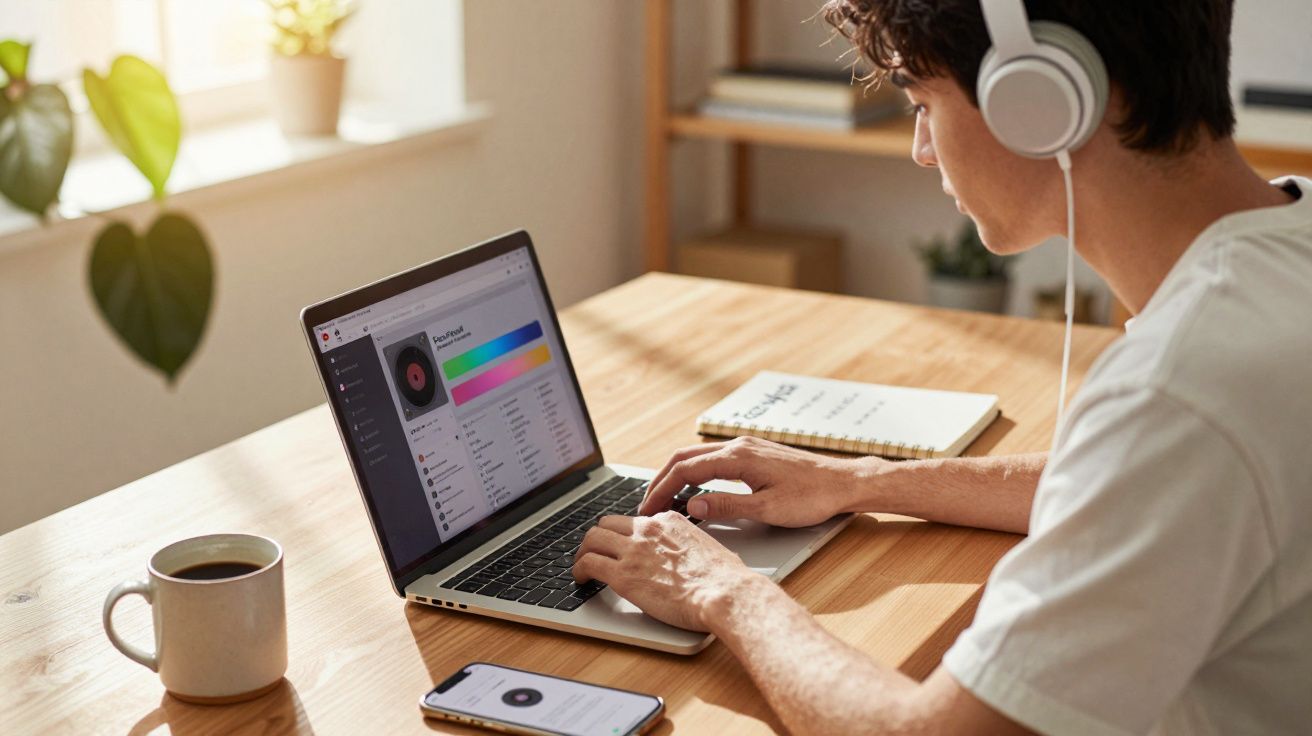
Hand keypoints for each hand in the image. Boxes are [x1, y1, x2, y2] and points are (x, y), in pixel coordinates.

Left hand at [572, 512, 757, 631]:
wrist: (724, 593)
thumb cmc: (724, 578)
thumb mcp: (706, 547)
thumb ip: (689, 546)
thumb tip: (688, 558)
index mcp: (668, 521)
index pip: (634, 520)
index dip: (624, 534)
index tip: (621, 545)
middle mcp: (648, 530)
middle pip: (607, 524)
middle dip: (598, 538)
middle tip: (594, 552)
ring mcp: (633, 550)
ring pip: (592, 539)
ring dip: (583, 552)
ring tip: (582, 566)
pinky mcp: (623, 575)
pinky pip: (588, 563)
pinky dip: (579, 570)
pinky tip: (581, 579)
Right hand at [637, 436, 876, 526]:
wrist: (844, 482)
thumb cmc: (811, 498)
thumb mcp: (767, 509)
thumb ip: (726, 506)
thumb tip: (691, 506)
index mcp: (737, 457)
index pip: (685, 470)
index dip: (661, 490)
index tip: (647, 510)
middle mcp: (738, 446)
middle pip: (684, 457)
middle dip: (661, 481)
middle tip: (647, 506)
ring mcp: (746, 446)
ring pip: (698, 456)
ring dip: (677, 475)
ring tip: (664, 499)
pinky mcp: (754, 452)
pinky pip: (713, 458)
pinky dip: (695, 472)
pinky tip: (694, 489)